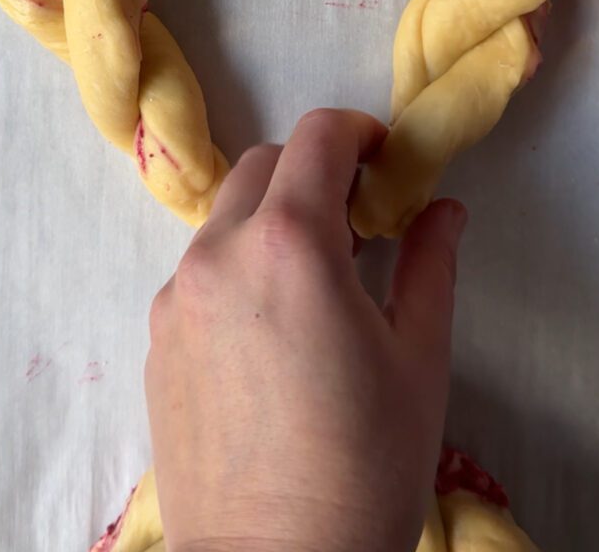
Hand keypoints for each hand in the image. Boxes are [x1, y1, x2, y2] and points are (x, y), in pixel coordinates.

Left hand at [145, 108, 465, 551]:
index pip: (317, 136)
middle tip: (358, 222)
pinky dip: (240, 266)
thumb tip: (443, 209)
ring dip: (274, 220)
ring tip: (315, 282)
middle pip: (265, 165)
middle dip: (315, 172)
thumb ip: (430, 263)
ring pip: (227, 217)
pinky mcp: (155, 337)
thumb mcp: (419, 359)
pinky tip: (272, 331)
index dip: (359, 132)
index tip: (384, 161)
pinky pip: (200, 270)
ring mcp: (176, 296)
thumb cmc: (363, 466)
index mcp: (291, 244)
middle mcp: (219, 253)